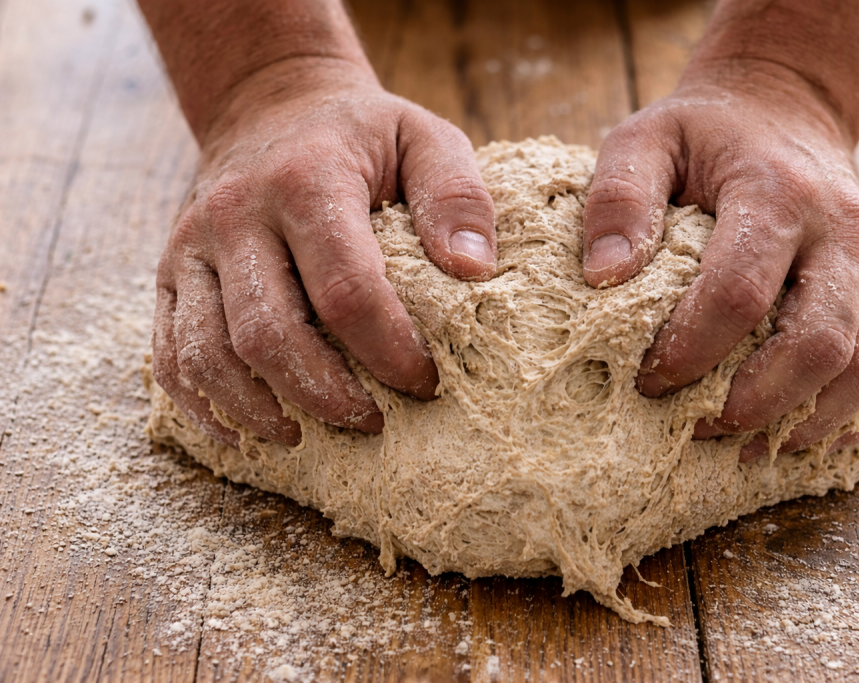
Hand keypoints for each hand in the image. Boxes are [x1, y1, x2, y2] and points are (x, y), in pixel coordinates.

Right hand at [153, 60, 496, 447]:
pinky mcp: (168, 274)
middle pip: (267, 333)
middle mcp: (235, 214)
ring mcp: (191, 247)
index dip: (388, 349)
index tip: (425, 382)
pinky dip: (204, 406)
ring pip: (207, 354)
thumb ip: (456, 196)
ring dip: (260, 411)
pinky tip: (249, 432)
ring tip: (310, 437)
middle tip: (372, 422)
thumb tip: (473, 271)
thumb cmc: (360, 137)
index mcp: (306, 180)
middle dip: (324, 394)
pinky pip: (170, 355)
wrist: (270, 107)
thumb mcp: (424, 138)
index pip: (345, 289)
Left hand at [581, 63, 858, 460]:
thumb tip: (603, 277)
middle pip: (818, 343)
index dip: (691, 350)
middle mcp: (844, 229)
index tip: (648, 382)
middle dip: (755, 402)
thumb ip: (619, 198)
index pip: (740, 293)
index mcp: (778, 192)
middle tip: (697, 425)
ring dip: (808, 420)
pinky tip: (800, 432)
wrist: (788, 109)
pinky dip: (855, 415)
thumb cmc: (707, 135)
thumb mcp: (647, 139)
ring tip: (744, 442)